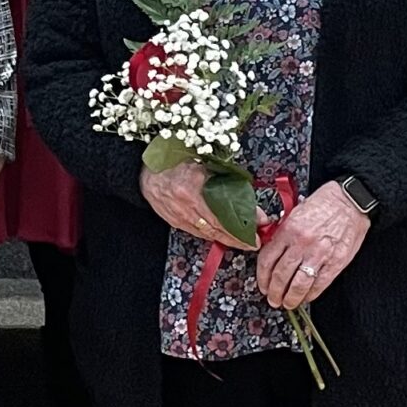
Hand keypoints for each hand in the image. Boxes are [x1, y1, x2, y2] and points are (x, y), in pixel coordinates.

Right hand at [140, 162, 257, 247]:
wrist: (146, 173)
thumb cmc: (175, 163)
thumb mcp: (202, 164)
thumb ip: (224, 179)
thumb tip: (246, 194)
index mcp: (194, 190)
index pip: (225, 212)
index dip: (243, 221)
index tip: (260, 224)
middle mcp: (187, 208)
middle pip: (218, 229)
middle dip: (238, 238)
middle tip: (255, 242)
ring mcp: (180, 218)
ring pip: (208, 234)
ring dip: (227, 239)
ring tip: (243, 242)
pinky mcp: (175, 223)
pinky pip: (198, 232)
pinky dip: (212, 235)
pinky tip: (222, 235)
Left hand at [255, 182, 370, 309]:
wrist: (350, 201)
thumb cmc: (325, 204)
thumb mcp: (296, 212)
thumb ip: (283, 233)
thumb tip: (272, 251)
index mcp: (288, 230)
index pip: (267, 260)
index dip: (262, 277)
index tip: (263, 285)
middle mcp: (301, 244)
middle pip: (280, 276)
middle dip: (274, 292)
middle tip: (273, 299)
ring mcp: (319, 254)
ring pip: (298, 284)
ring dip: (290, 298)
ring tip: (287, 303)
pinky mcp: (336, 262)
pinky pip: (319, 284)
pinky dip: (310, 295)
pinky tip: (305, 297)